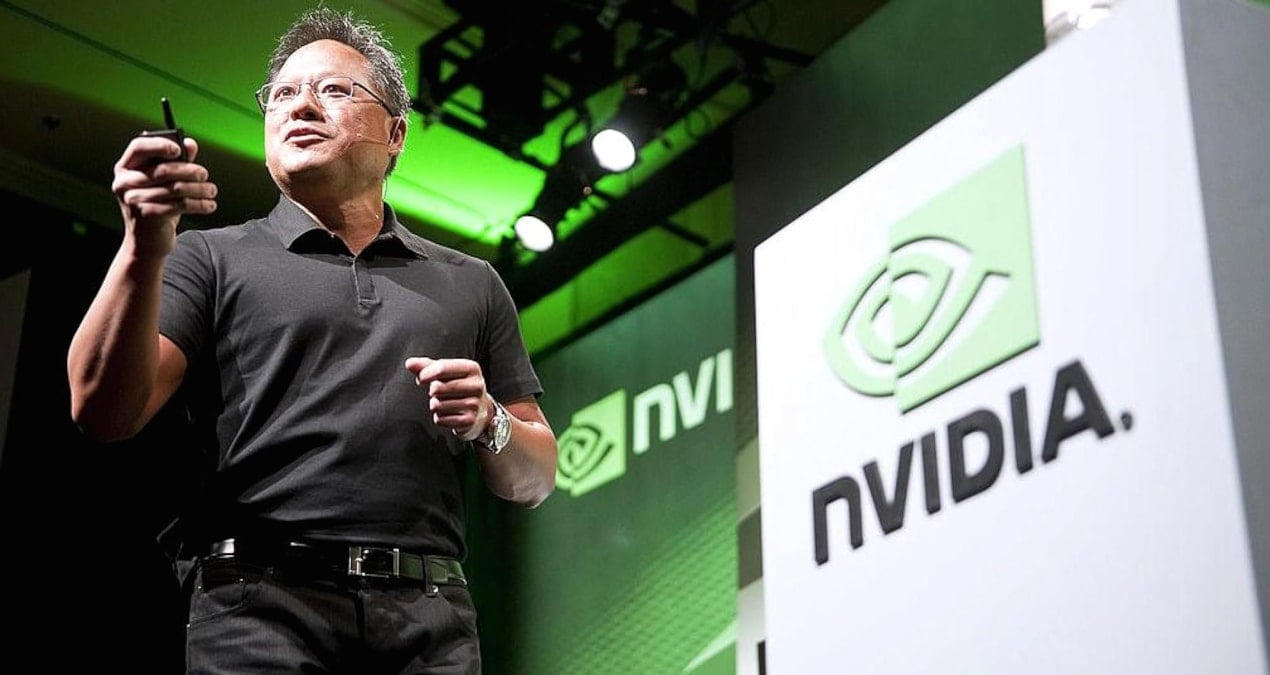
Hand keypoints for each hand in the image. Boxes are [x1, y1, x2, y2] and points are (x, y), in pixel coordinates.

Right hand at [111, 135, 217, 256]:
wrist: (147, 242)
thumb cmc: (157, 206)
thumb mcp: (164, 183)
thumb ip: (176, 161)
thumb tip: (190, 144)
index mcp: (125, 168)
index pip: (138, 146)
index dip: (159, 144)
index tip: (180, 149)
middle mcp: (124, 183)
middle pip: (162, 170)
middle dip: (189, 170)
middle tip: (204, 174)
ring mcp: (133, 200)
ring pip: (175, 188)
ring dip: (199, 189)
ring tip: (212, 191)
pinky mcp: (146, 216)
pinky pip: (179, 205)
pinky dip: (199, 204)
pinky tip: (209, 205)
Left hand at [405, 356, 491, 440]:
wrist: (481, 410)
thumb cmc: (459, 386)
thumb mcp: (448, 372)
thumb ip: (427, 366)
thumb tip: (409, 363)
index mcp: (471, 368)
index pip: (442, 367)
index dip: (426, 373)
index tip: (421, 379)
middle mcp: (476, 385)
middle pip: (437, 388)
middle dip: (432, 391)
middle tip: (439, 392)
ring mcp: (474, 404)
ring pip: (437, 405)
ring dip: (435, 405)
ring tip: (445, 403)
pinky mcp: (469, 421)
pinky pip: (441, 419)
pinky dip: (439, 417)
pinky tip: (449, 414)